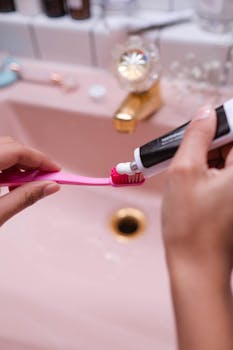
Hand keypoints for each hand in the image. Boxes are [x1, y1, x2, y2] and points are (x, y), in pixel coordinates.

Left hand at [0, 137, 59, 225]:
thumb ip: (24, 198)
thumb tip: (50, 187)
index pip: (17, 151)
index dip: (40, 160)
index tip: (56, 171)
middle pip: (10, 146)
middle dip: (31, 162)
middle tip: (46, 178)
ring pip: (3, 150)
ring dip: (18, 165)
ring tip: (25, 186)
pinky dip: (6, 168)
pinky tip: (9, 184)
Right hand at [162, 106, 232, 273]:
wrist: (197, 266)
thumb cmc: (190, 226)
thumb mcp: (184, 172)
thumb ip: (196, 135)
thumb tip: (206, 113)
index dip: (220, 122)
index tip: (202, 126)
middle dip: (210, 143)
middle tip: (188, 156)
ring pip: (228, 159)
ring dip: (208, 159)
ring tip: (189, 177)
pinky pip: (227, 175)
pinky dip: (211, 173)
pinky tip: (195, 185)